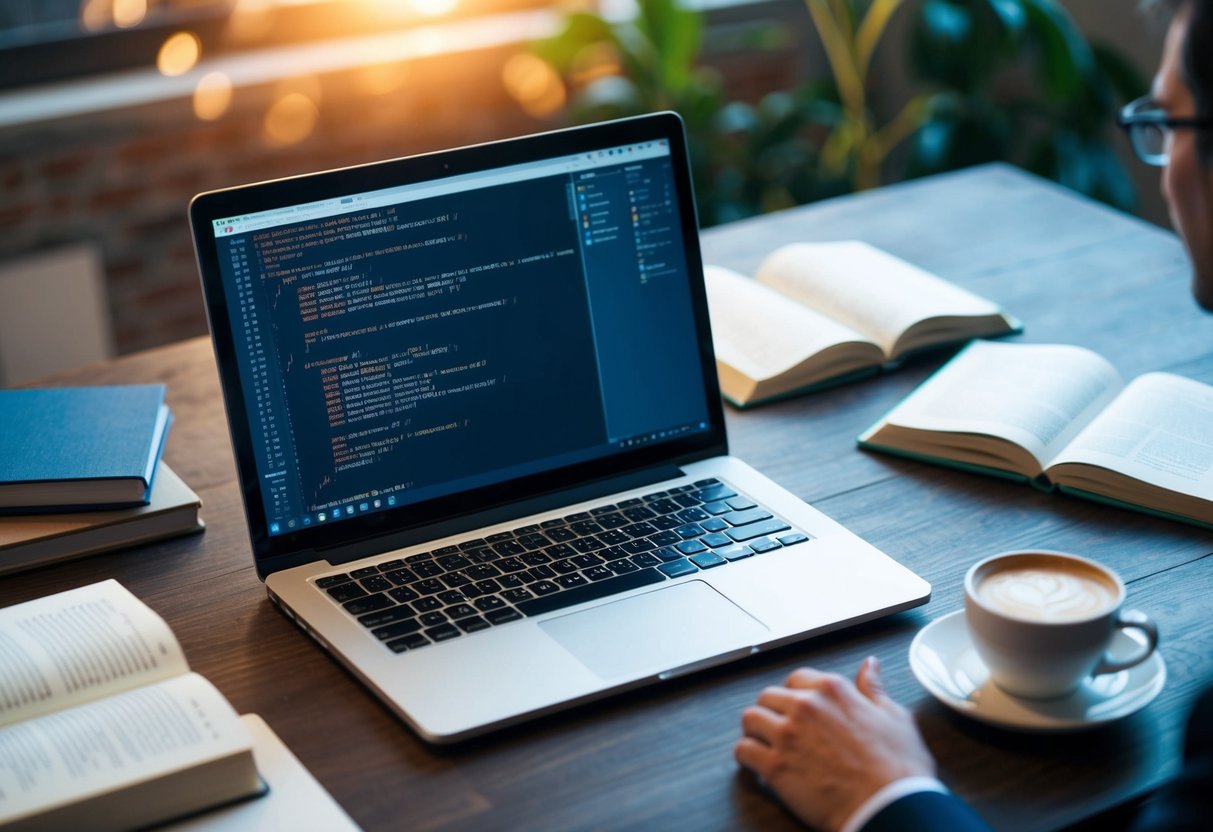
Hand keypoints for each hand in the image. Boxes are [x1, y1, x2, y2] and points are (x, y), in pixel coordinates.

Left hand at [735, 657, 935, 831]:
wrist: (891, 808)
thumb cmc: (898, 768)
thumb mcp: (895, 717)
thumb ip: (874, 688)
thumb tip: (869, 666)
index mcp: (832, 689)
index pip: (795, 679)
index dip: (796, 695)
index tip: (798, 710)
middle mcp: (805, 706)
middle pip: (767, 696)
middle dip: (772, 712)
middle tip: (782, 730)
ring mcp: (787, 735)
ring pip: (750, 719)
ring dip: (756, 731)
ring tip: (767, 745)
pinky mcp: (775, 766)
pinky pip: (743, 751)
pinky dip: (748, 757)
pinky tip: (759, 765)